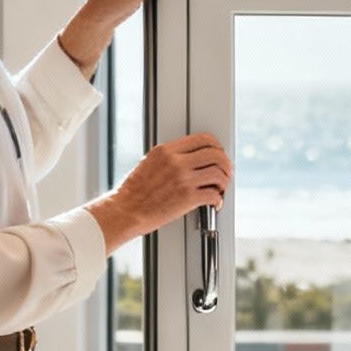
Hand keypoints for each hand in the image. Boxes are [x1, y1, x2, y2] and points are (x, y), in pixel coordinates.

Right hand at [88, 133, 230, 252]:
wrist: (125, 211)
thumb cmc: (134, 192)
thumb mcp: (149, 163)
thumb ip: (170, 157)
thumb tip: (191, 156)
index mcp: (166, 151)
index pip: (204, 139)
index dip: (217, 147)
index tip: (219, 155)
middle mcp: (176, 162)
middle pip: (216, 154)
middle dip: (226, 165)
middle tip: (225, 173)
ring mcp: (182, 179)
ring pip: (219, 173)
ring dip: (224, 183)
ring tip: (220, 189)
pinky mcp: (187, 198)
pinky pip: (214, 194)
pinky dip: (219, 200)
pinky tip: (215, 203)